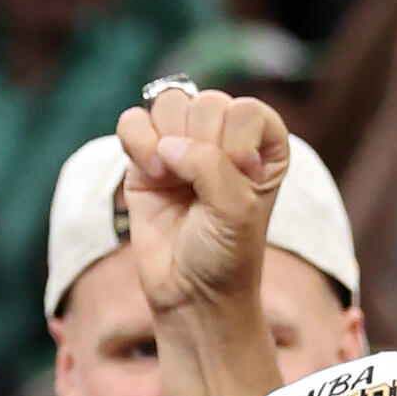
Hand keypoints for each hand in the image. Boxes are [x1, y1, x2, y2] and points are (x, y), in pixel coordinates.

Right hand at [114, 82, 292, 318]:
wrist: (190, 292)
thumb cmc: (226, 254)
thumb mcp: (236, 210)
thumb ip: (210, 166)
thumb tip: (166, 144)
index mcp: (262, 146)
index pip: (248, 110)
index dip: (239, 142)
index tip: (241, 180)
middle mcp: (223, 138)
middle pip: (205, 103)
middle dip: (202, 144)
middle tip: (202, 190)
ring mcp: (182, 145)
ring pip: (169, 104)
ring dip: (168, 141)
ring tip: (174, 180)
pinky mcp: (146, 157)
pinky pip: (133, 121)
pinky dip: (137, 142)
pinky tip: (152, 174)